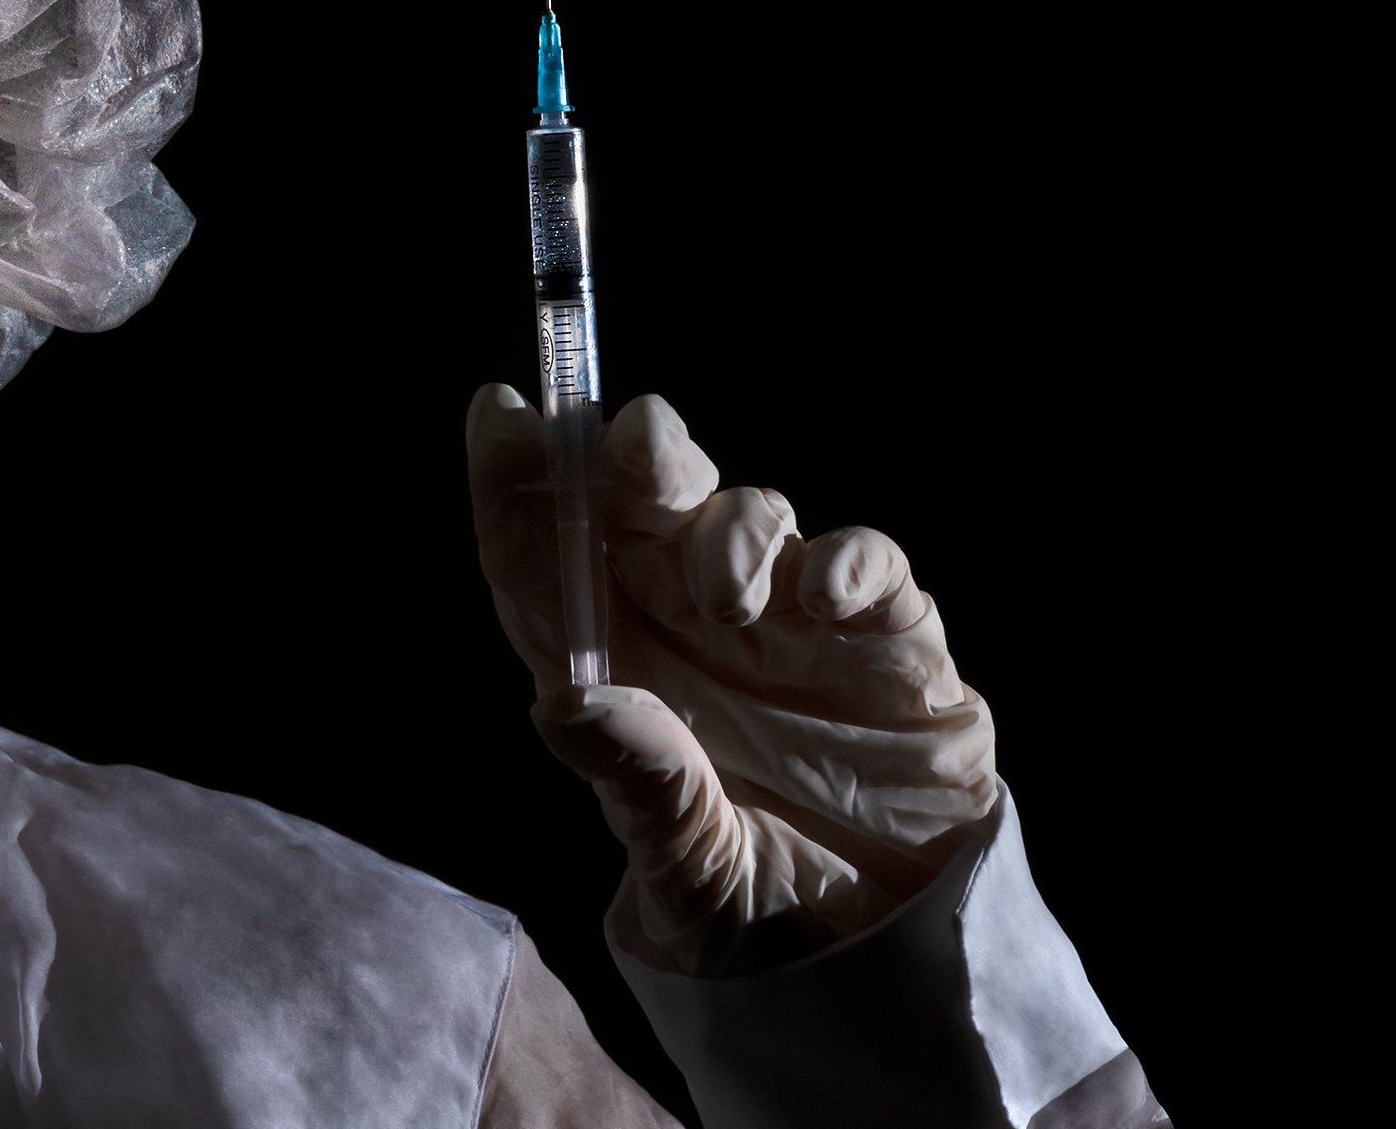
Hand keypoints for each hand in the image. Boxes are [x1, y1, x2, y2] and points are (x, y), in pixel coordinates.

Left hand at [465, 385, 997, 975]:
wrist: (892, 978)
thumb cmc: (762, 926)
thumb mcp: (686, 882)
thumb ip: (643, 791)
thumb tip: (576, 702)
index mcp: (621, 678)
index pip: (552, 563)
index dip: (521, 484)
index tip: (502, 417)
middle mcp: (699, 632)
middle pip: (652, 510)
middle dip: (636, 457)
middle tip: (631, 444)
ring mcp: (796, 629)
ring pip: (754, 519)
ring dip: (733, 529)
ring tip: (725, 596)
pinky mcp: (890, 644)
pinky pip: (869, 566)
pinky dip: (849, 561)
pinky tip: (824, 597)